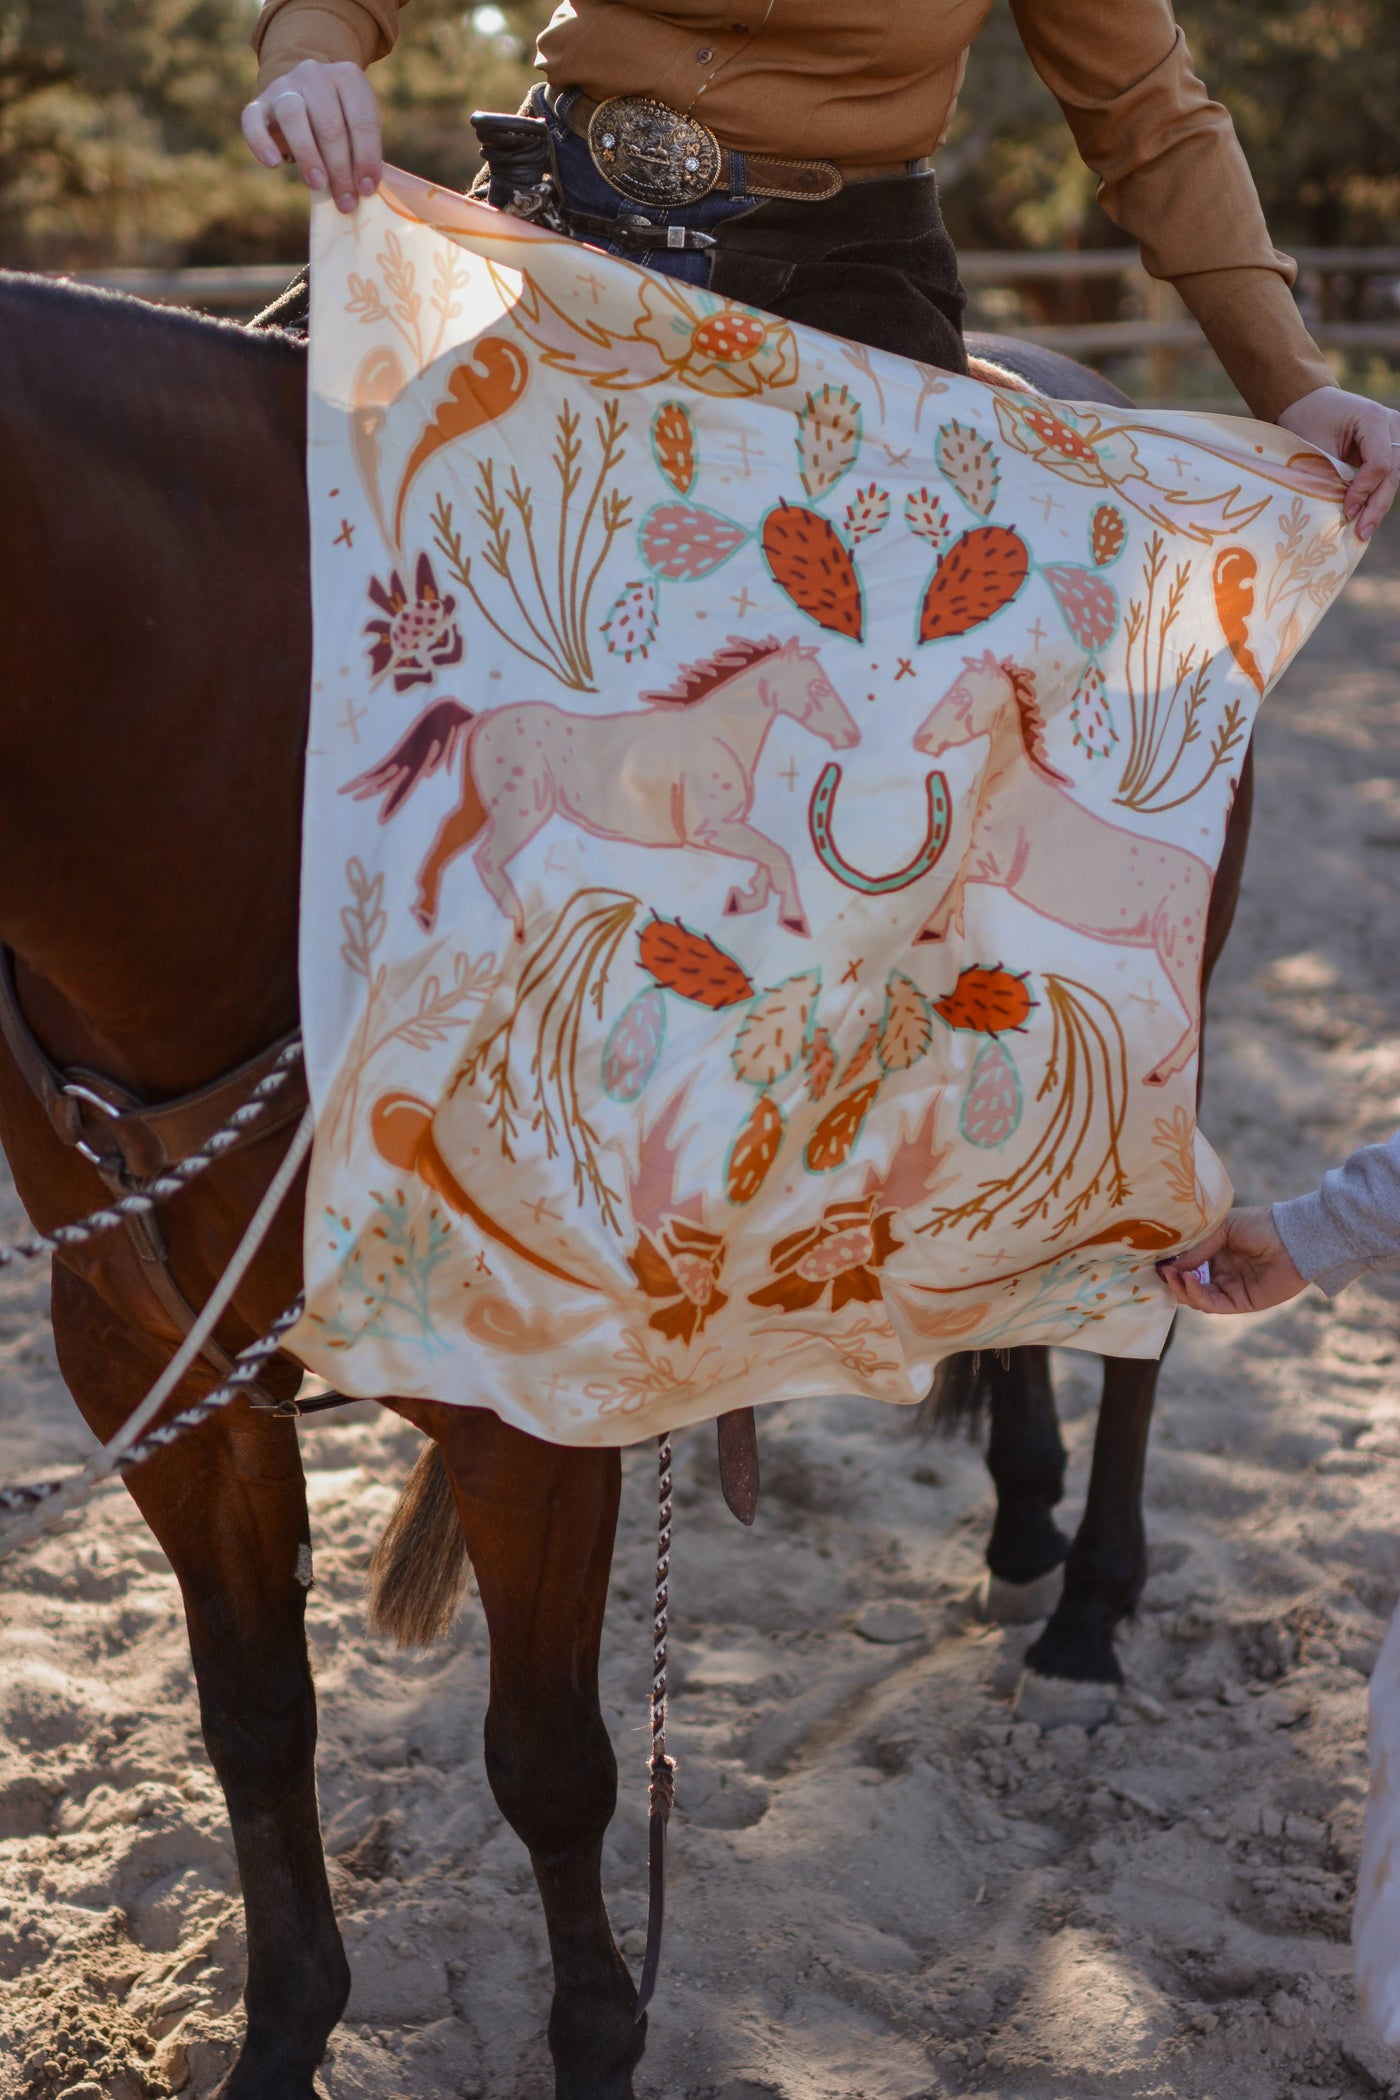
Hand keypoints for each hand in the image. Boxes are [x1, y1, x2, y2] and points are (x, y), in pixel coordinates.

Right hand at [241, 59, 381, 213]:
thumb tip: (365, 189)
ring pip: (293, 116)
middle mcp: (316, 74)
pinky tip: (273, 163)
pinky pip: (253, 121)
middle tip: (346, 200)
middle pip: (329, 122)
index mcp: (348, 77)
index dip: (367, 157)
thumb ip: (363, 153)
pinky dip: (261, 142)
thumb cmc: (340, 124)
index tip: (367, 189)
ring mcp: (285, 85)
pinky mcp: (259, 102)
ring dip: (308, 155)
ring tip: (318, 186)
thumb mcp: (357, 130)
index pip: (362, 118)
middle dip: (340, 167)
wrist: (305, 100)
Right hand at [1157, 1205, 1307, 1314]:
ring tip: (1173, 1275)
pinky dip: (1198, 1296)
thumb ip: (1198, 1247)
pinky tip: (1190, 1282)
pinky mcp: (1241, 1303)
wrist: (1294, 1239)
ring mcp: (1230, 1288)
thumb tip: (1171, 1265)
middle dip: (1172, 1279)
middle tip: (1161, 1271)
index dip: (1171, 1263)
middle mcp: (1220, 1271)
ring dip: (1182, 1288)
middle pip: (1187, 1283)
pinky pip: (1213, 1305)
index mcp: (1215, 1252)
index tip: (1155, 1259)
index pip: (1186, 1263)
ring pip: (1196, 1297)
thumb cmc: (1261, 1225)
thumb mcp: (1223, 1227)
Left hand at [1276, 385, 1399, 540]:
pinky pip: (1388, 475)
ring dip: (1378, 504)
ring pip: (1394, 477)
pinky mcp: (1390, 447)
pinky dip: (1376, 495)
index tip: (1347, 512)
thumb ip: (1332, 474)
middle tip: (1362, 534)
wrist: (1308, 403)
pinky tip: (1365, 517)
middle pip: (1393, 472)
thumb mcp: (1316, 447)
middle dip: (1376, 505)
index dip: (1364, 490)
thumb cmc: (1307, 422)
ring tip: (1363, 531)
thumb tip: (1343, 513)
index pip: (1379, 463)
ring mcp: (1394, 434)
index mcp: (1373, 418)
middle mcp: (1391, 423)